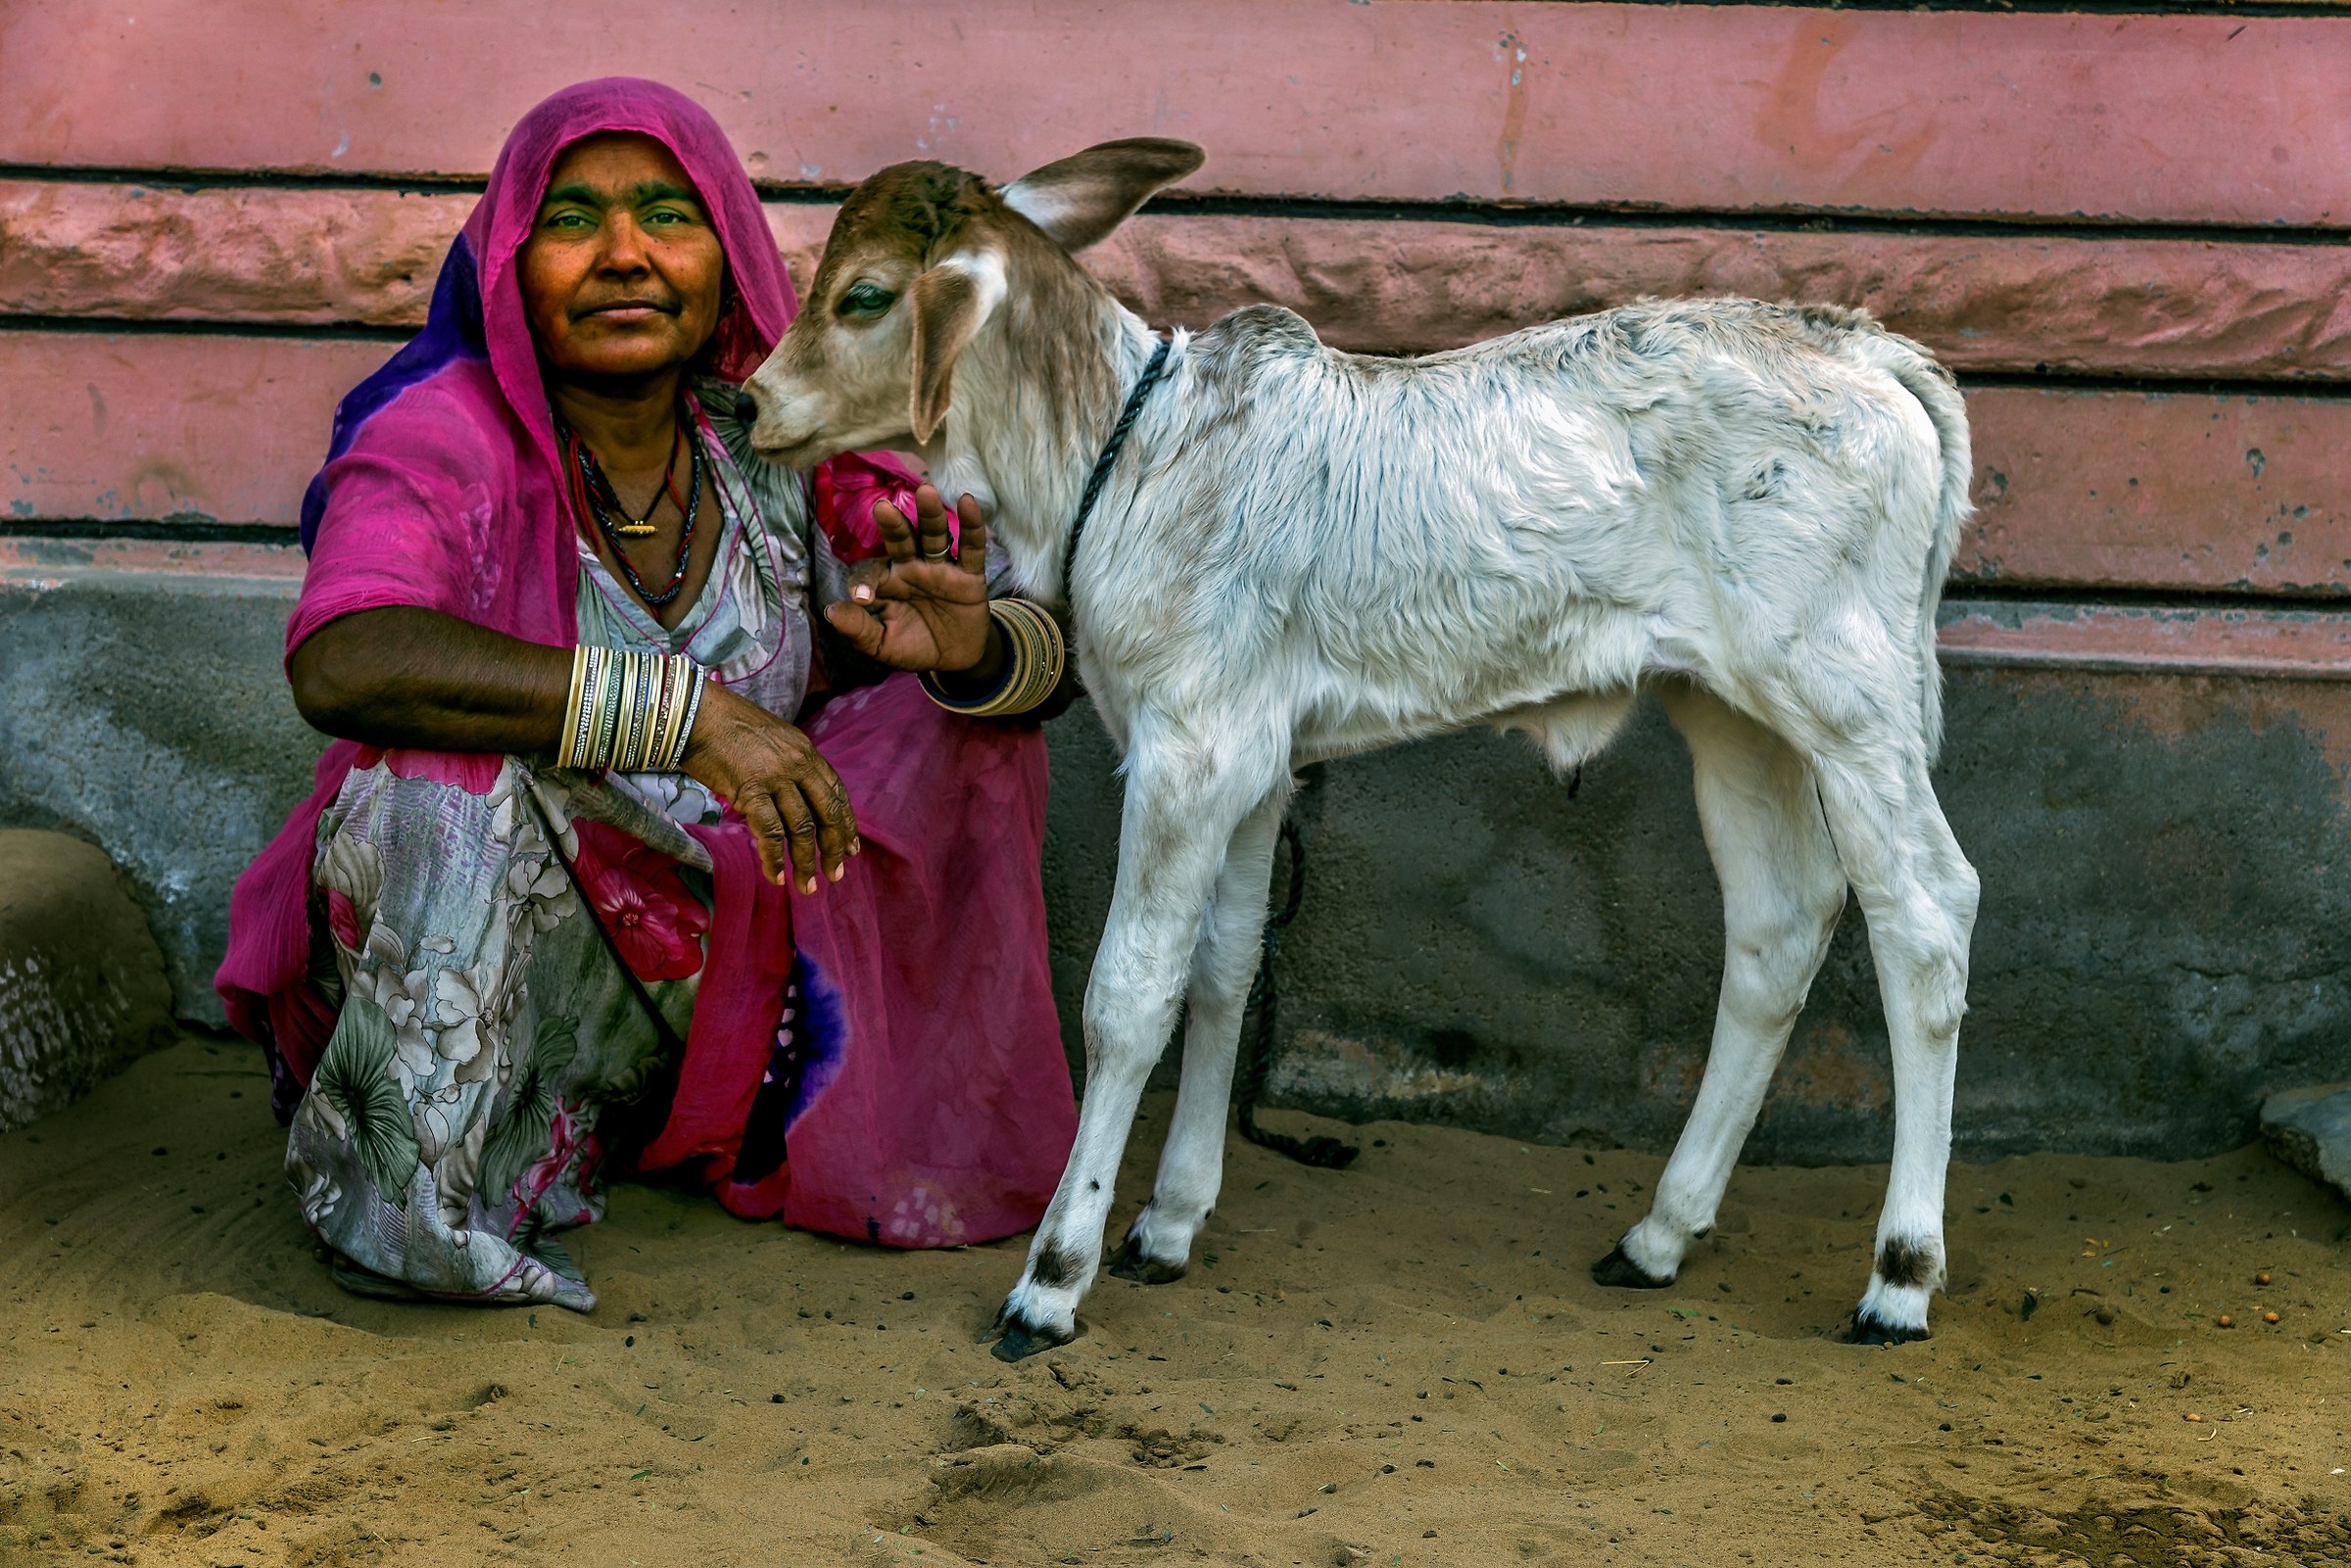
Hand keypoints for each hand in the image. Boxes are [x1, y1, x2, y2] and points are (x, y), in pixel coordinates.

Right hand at [679, 682, 858, 892]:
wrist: (695, 712)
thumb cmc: (726, 724)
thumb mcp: (771, 739)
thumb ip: (788, 764)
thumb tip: (794, 794)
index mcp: (805, 751)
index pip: (835, 792)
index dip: (845, 823)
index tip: (851, 847)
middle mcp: (797, 764)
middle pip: (826, 813)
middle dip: (833, 848)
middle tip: (835, 874)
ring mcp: (776, 777)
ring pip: (801, 828)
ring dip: (804, 862)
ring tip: (806, 886)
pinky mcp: (750, 790)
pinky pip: (769, 832)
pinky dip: (774, 859)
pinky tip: (776, 877)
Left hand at [822, 485, 996, 675]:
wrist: (955, 660)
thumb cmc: (914, 646)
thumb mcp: (882, 645)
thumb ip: (859, 630)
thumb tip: (831, 611)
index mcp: (887, 582)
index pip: (870, 571)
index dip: (864, 581)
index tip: (862, 600)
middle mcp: (912, 567)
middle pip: (901, 539)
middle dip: (893, 524)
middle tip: (883, 509)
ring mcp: (941, 568)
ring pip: (934, 535)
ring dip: (930, 514)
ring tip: (926, 492)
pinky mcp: (969, 575)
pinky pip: (971, 546)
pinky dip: (971, 525)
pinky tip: (968, 502)